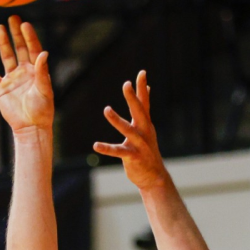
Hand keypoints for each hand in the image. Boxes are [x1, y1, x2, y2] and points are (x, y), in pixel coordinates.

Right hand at [0, 16, 53, 134]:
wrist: (30, 127)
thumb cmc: (42, 109)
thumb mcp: (44, 90)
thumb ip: (42, 72)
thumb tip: (43, 53)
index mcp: (36, 70)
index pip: (32, 49)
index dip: (29, 36)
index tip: (25, 24)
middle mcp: (23, 71)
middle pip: (18, 48)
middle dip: (15, 34)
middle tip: (12, 18)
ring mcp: (11, 79)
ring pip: (5, 57)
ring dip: (2, 43)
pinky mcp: (0, 89)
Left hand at [94, 71, 169, 189]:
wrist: (154, 176)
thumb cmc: (146, 150)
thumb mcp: (146, 128)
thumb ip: (143, 111)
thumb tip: (147, 90)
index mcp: (145, 124)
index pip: (144, 103)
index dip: (142, 88)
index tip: (141, 72)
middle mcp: (144, 132)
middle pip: (139, 111)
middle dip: (133, 98)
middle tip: (126, 84)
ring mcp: (140, 144)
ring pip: (128, 129)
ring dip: (117, 120)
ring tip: (107, 109)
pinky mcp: (133, 157)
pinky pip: (118, 151)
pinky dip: (107, 148)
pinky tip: (95, 145)